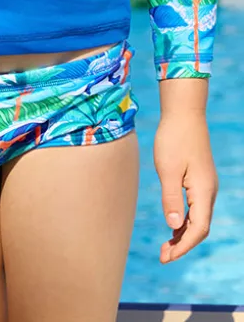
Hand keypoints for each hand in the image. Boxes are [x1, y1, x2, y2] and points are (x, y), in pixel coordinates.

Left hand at [154, 111, 216, 262]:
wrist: (183, 114)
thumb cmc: (173, 139)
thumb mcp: (167, 169)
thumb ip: (171, 199)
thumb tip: (174, 226)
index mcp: (203, 191)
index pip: (198, 229)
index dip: (184, 246)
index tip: (167, 257)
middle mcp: (209, 191)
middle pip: (200, 228)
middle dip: (183, 245)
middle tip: (163, 256)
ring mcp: (205, 186)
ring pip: (198, 219)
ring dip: (183, 234)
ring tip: (165, 247)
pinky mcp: (198, 180)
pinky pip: (195, 208)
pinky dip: (184, 220)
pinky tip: (172, 225)